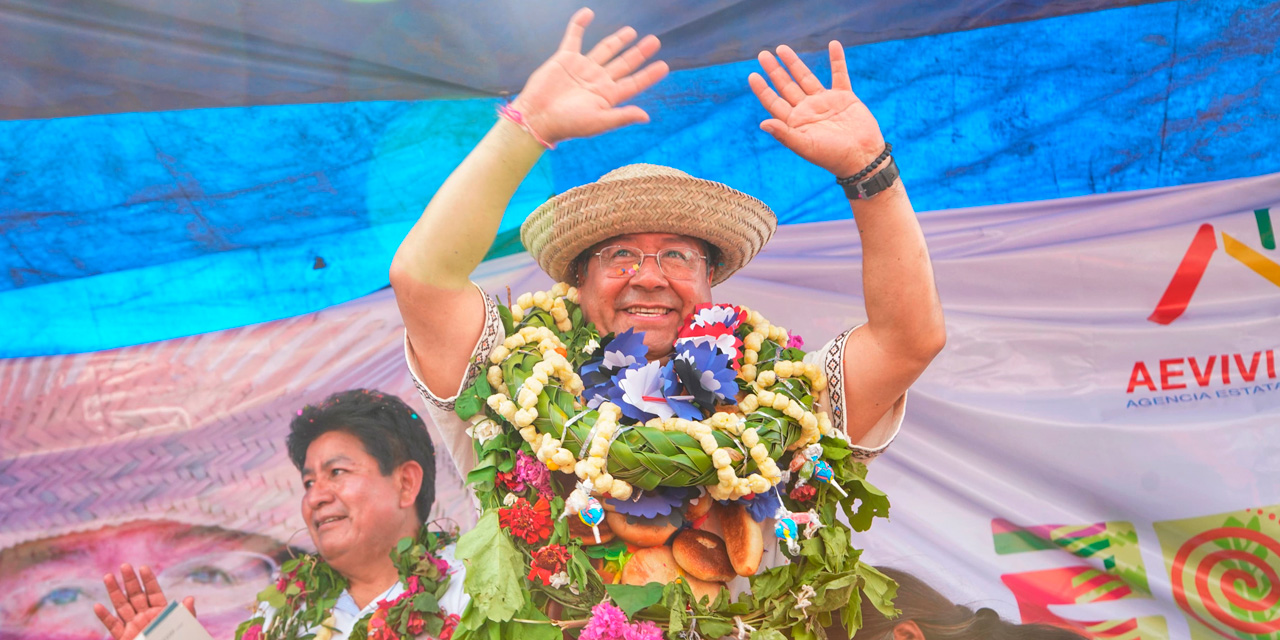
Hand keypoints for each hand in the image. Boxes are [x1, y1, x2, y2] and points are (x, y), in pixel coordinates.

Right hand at [93, 564, 195, 639]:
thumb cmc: (175, 639)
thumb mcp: (184, 628)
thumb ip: (186, 614)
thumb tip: (190, 598)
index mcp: (160, 612)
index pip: (153, 592)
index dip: (148, 580)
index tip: (143, 567)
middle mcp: (145, 616)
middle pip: (136, 595)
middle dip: (130, 581)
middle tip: (125, 566)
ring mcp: (133, 626)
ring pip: (121, 606)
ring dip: (114, 592)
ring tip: (108, 576)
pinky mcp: (124, 637)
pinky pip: (113, 626)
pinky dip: (104, 616)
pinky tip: (97, 606)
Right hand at [511, 8, 668, 144]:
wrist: (537, 117)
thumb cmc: (567, 125)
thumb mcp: (598, 122)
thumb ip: (622, 116)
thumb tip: (646, 116)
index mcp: (608, 96)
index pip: (634, 82)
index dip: (649, 74)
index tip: (664, 66)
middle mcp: (598, 80)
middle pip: (624, 63)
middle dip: (639, 53)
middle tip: (654, 41)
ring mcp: (582, 68)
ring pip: (604, 49)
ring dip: (618, 40)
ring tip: (631, 31)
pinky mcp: (565, 59)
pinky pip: (574, 37)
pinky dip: (579, 24)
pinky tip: (588, 13)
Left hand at [749, 42, 886, 177]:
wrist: (862, 157)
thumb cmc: (832, 156)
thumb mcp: (805, 146)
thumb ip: (785, 134)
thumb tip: (762, 123)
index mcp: (795, 122)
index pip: (774, 102)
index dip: (763, 89)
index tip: (753, 75)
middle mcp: (807, 110)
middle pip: (786, 86)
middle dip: (775, 70)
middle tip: (763, 55)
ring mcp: (825, 102)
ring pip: (807, 77)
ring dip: (795, 63)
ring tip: (782, 48)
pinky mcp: (845, 97)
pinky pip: (840, 75)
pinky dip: (837, 60)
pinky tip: (833, 44)